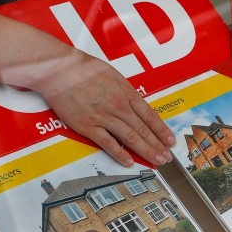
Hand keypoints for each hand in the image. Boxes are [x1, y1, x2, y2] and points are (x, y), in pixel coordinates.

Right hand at [32, 47, 174, 166]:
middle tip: (167, 158)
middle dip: (158, 145)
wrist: (60, 70)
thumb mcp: (112, 75)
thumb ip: (125, 91)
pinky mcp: (88, 126)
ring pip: (131, 137)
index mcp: (126, 93)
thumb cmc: (83, 69)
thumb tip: (134, 103)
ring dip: (146, 151)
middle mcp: (119, 106)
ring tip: (156, 161)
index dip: (162, 130)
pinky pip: (108, 143)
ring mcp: (104, 117)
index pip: (150, 115)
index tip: (170, 141)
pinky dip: (120, 154)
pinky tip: (129, 162)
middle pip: (143, 129)